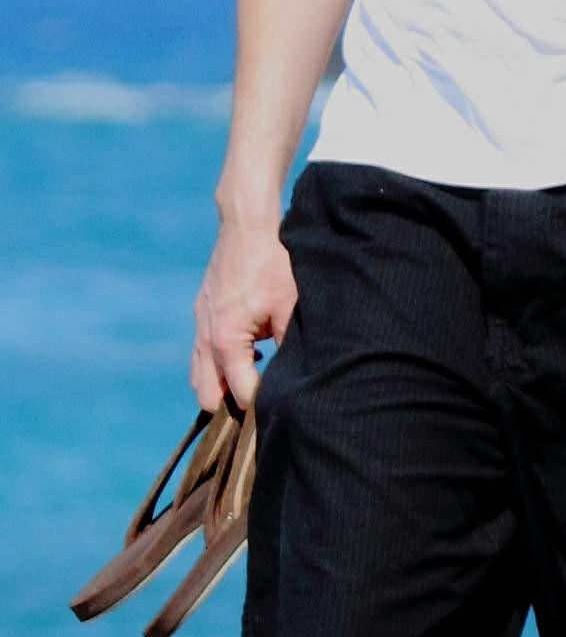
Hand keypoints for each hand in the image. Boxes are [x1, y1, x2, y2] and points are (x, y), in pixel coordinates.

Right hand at [192, 216, 296, 410]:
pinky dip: (219, 363)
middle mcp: (205, 337)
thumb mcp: (289, 308)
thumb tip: (295, 379)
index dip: (260, 407)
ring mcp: (199, 324)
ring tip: (254, 384)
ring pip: (200, 374)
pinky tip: (249, 355)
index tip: (279, 412)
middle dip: (231, 406)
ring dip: (222, 385)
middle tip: (261, 407)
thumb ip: (288, 348)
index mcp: (226, 340)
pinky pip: (203, 351)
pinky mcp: (202, 312)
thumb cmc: (273, 264)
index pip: (239, 393)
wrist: (247, 225)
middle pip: (207, 394)